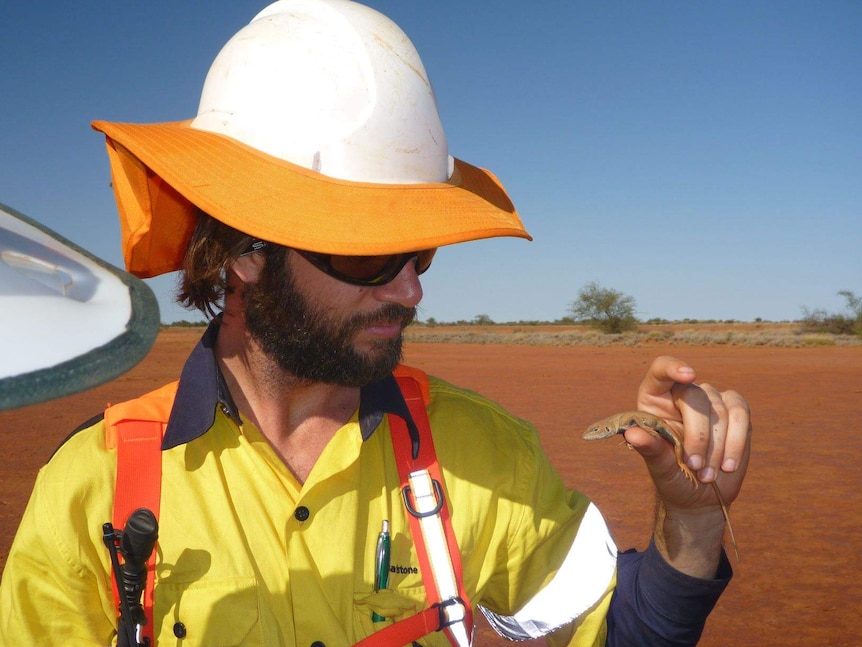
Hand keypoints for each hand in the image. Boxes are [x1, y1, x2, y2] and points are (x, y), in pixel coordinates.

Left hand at [624, 356, 751, 574]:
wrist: (698, 496)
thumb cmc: (672, 477)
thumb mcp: (659, 466)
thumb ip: (650, 448)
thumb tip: (632, 434)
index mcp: (655, 399)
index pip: (661, 369)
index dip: (673, 368)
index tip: (689, 375)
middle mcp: (682, 394)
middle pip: (695, 397)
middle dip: (698, 435)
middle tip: (694, 466)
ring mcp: (710, 401)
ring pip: (721, 409)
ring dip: (717, 447)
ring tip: (707, 475)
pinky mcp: (735, 412)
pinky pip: (741, 415)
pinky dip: (737, 442)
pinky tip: (728, 466)